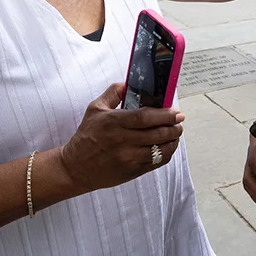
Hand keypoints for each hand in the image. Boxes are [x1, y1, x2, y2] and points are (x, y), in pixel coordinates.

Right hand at [60, 83, 183, 193]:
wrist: (76, 167)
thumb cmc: (86, 136)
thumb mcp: (95, 108)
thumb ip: (114, 92)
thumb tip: (130, 84)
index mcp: (114, 122)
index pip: (145, 117)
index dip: (165, 115)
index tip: (176, 112)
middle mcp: (122, 141)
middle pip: (157, 133)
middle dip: (174, 127)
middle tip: (179, 121)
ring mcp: (128, 158)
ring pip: (160, 150)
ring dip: (173, 140)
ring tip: (175, 133)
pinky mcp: (132, 171)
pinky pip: (156, 162)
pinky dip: (166, 153)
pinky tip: (167, 146)